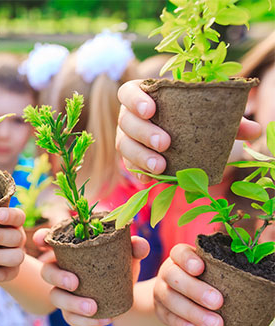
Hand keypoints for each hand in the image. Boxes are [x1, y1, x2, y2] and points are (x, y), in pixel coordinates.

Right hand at [37, 229, 149, 325]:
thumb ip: (135, 247)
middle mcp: (61, 269)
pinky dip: (86, 321)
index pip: (49, 240)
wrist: (128, 294)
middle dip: (57, 276)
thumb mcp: (129, 255)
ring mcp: (64, 292)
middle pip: (46, 271)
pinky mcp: (71, 311)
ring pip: (55, 297)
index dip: (41, 237)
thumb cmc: (121, 266)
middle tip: (75, 282)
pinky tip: (104, 319)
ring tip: (93, 307)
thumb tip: (139, 244)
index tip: (41, 239)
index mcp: (69, 250)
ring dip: (71, 303)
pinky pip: (70, 318)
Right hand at [116, 80, 261, 182]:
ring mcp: (127, 138)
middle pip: (126, 121)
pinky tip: (149, 179)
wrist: (185, 140)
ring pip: (124, 145)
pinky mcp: (130, 159)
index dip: (135, 100)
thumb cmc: (192, 119)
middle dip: (144, 132)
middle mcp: (130, 117)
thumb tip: (253, 129)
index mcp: (144, 97)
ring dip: (140, 156)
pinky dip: (139, 172)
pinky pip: (128, 166)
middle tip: (166, 143)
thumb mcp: (209, 116)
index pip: (128, 93)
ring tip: (160, 167)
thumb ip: (228, 119)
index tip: (152, 109)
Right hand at [153, 244, 223, 325]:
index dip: (187, 260)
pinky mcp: (160, 310)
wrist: (176, 296)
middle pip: (173, 276)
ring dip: (193, 313)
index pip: (179, 253)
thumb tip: (242, 277)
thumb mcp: (206, 269)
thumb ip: (217, 268)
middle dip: (195, 290)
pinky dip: (183, 325)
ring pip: (170, 300)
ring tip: (215, 324)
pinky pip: (168, 317)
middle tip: (218, 302)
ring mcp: (161, 291)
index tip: (200, 268)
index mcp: (179, 258)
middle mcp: (167, 272)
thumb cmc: (200, 279)